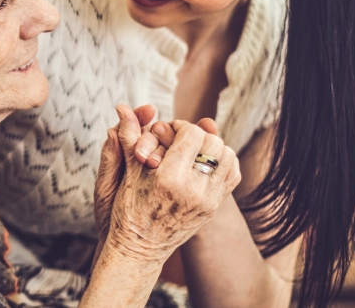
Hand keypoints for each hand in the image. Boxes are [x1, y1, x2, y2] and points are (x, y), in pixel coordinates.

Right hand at [103, 105, 240, 264]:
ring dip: (212, 147)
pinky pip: (232, 174)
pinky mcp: (214, 208)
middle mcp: (193, 191)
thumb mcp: (125, 172)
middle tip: (180, 139)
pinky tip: (204, 163)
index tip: (167, 131)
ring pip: (227, 156)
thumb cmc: (127, 209)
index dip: (180, 126)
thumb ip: (128, 137)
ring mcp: (208, 201)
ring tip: (193, 150)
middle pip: (214, 143)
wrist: (139, 247)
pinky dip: (222, 163)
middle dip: (197, 135)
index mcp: (169, 179)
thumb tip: (122, 107)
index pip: (192, 134)